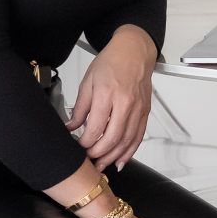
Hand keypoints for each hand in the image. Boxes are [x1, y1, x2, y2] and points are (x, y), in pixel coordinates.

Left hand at [69, 27, 155, 171]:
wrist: (134, 52)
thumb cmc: (111, 62)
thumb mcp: (88, 81)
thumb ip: (80, 107)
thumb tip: (71, 127)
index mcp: (107, 94)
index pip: (95, 127)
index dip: (85, 142)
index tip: (79, 146)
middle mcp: (125, 103)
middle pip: (112, 138)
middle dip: (99, 154)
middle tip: (89, 160)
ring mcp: (138, 109)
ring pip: (127, 141)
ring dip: (113, 157)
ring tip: (102, 165)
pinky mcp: (145, 112)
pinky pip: (138, 137)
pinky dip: (130, 152)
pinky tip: (121, 160)